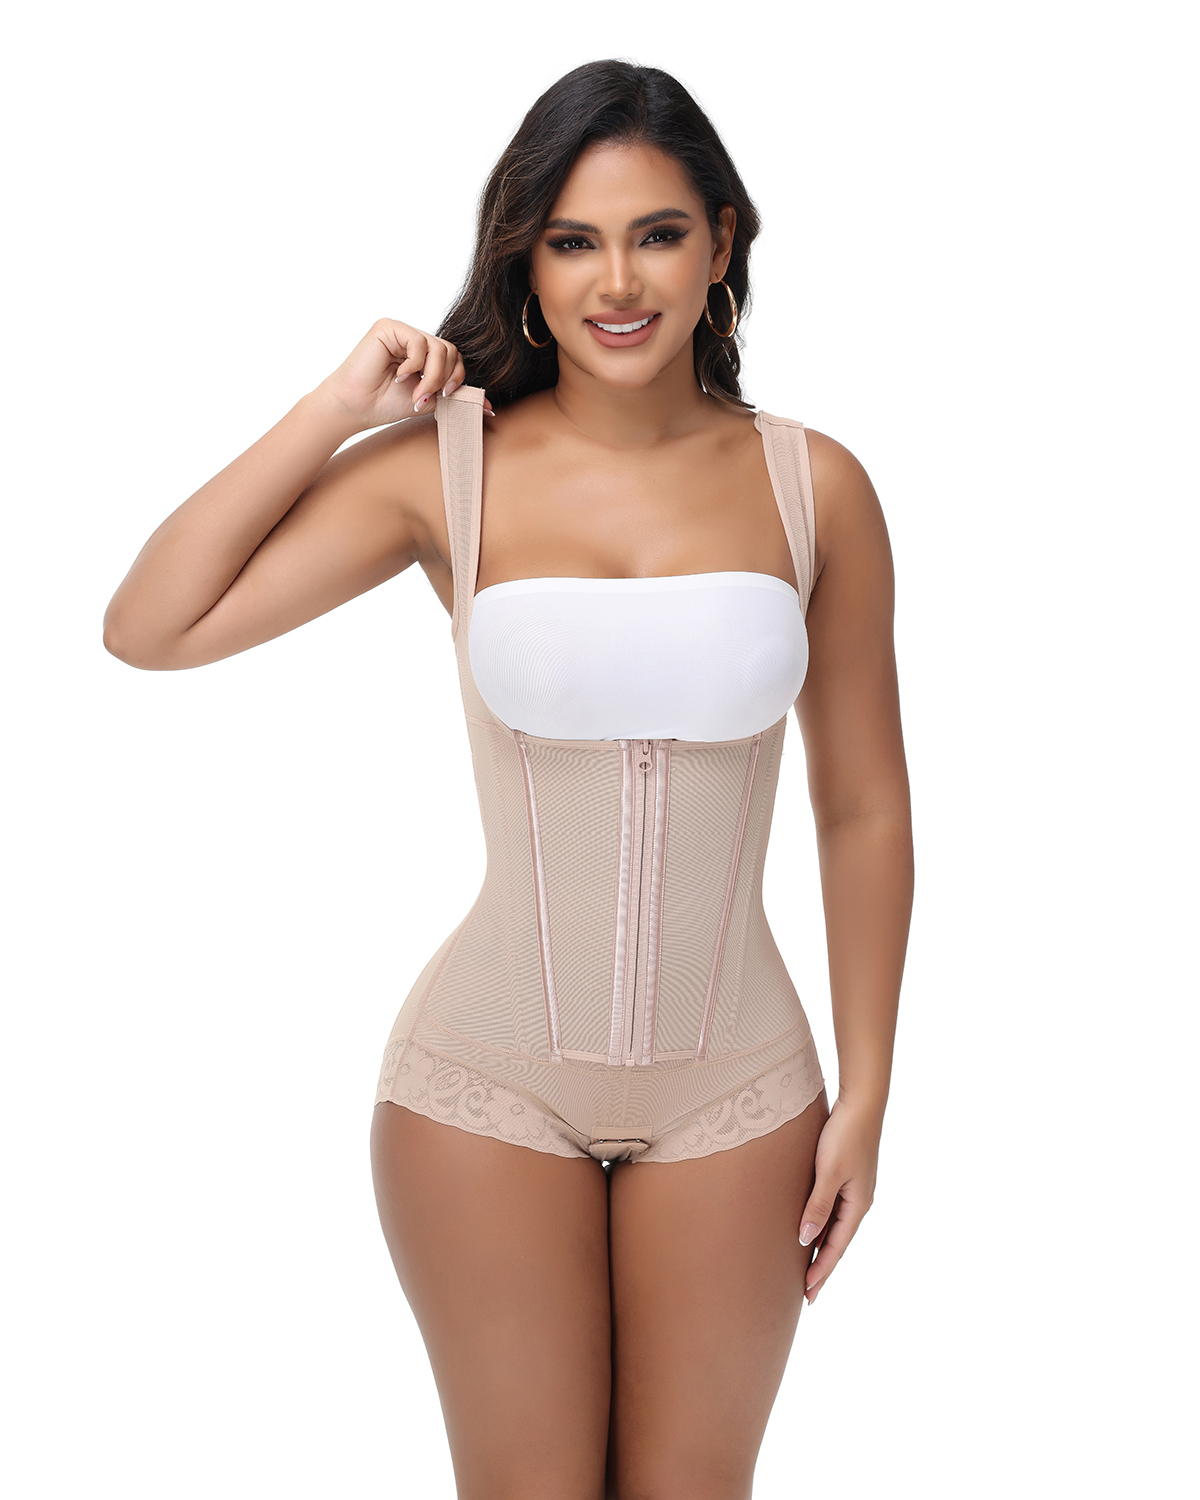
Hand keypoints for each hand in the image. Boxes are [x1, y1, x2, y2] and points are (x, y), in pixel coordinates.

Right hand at [315, 318, 493, 429]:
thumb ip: (453, 396)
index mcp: (424, 354)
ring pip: (439, 348)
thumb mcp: (428, 400)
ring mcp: (401, 331)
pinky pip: (419, 343)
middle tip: (427, 398)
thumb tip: (489, 408)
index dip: (458, 378)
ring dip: (432, 376)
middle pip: (452, 351)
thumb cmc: (385, 404)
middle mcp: (414, 340)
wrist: (355, 408)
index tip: (449, 398)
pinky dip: (414, 365)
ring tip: (415, 392)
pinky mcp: (388, 327)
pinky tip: (398, 376)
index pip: (455, 358)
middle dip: (445, 379)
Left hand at [798, 1094, 881, 1305]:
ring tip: (807, 1268)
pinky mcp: (848, 1177)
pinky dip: (823, 1226)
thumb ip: (818, 1206)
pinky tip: (813, 1229)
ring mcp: (855, 1190)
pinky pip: (834, 1211)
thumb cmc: (845, 1136)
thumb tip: (806, 1239)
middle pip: (837, 1242)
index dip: (821, 1270)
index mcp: (857, 1205)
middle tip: (807, 1294)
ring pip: (835, 1227)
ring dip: (822, 1248)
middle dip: (822, 1267)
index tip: (807, 1293)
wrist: (861, 1103)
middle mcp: (859, 1202)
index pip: (836, 1247)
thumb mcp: (828, 1172)